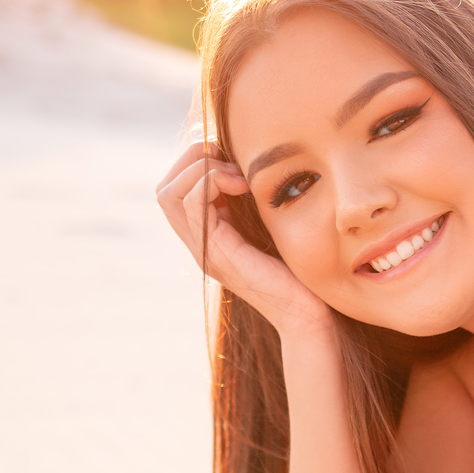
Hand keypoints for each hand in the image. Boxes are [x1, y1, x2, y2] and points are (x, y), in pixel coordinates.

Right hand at [156, 139, 330, 338]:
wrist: (308, 314)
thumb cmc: (300, 271)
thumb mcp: (272, 226)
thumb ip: (254, 202)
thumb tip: (250, 163)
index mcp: (209, 235)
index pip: (175, 189)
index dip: (196, 161)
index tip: (232, 158)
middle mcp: (200, 243)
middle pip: (165, 189)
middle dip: (192, 159)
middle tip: (230, 161)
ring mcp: (204, 250)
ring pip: (169, 194)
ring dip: (202, 169)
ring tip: (237, 175)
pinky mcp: (216, 253)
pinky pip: (192, 205)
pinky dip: (212, 182)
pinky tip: (243, 185)